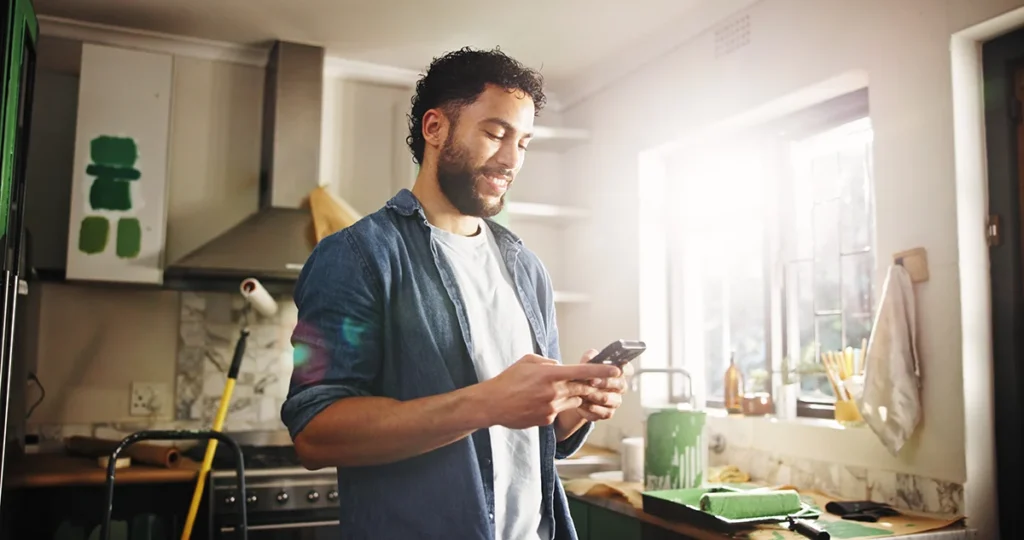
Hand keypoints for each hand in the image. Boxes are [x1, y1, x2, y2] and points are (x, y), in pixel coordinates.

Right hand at [481, 354, 621, 429]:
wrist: (492, 404)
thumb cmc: (508, 380)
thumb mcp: (527, 361)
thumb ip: (547, 362)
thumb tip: (560, 365)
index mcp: (550, 374)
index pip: (583, 372)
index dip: (602, 371)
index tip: (616, 370)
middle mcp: (554, 391)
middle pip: (582, 388)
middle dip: (591, 385)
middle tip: (597, 382)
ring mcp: (551, 407)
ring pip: (573, 400)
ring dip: (570, 395)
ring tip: (552, 392)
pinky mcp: (547, 420)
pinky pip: (559, 411)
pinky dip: (555, 406)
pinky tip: (538, 403)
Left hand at [575, 348, 632, 421]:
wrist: (577, 395)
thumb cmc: (585, 376)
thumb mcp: (585, 364)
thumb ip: (589, 357)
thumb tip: (591, 357)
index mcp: (618, 372)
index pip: (628, 369)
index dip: (625, 369)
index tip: (617, 369)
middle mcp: (620, 387)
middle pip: (620, 385)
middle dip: (605, 382)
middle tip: (592, 381)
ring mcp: (615, 401)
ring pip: (611, 399)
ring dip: (596, 396)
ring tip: (584, 394)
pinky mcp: (608, 412)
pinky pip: (604, 412)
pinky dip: (592, 408)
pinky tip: (583, 404)